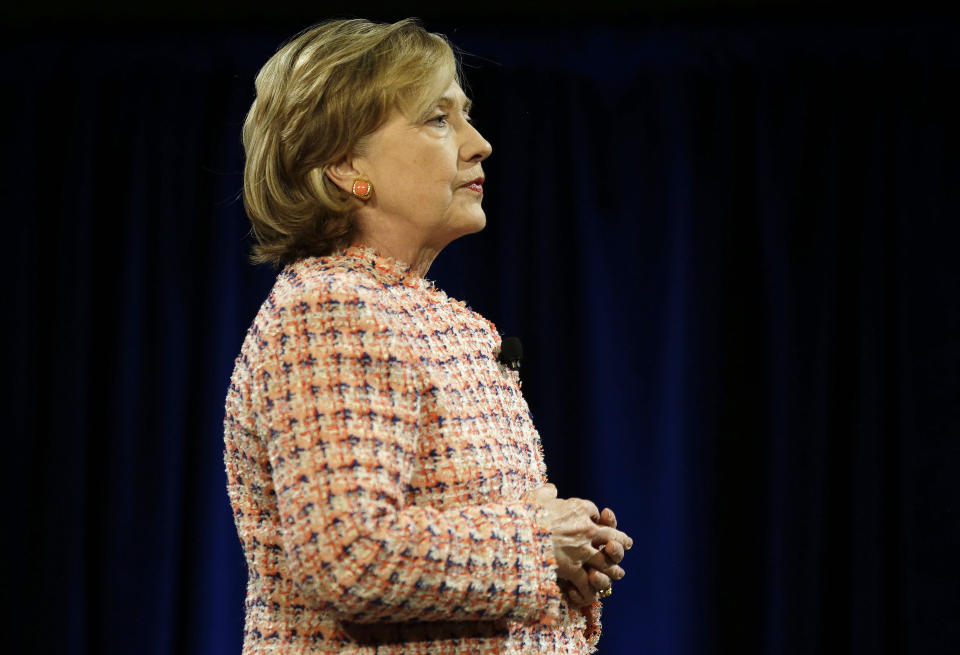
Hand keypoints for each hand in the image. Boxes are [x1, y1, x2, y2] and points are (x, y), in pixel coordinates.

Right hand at [525, 484, 632, 607]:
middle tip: (627, 543)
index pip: (594, 511)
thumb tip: (551, 488)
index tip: (598, 518)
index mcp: (579, 509)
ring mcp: (582, 550)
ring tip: (618, 572)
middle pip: (611, 535)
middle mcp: (586, 529)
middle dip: (620, 541)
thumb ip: (547, 492)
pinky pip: (587, 583)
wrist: (519, 533)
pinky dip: (589, 590)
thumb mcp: (537, 496)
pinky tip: (590, 594)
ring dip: (613, 568)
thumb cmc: (526, 513)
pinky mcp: (573, 569)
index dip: (597, 516)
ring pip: (606, 561)